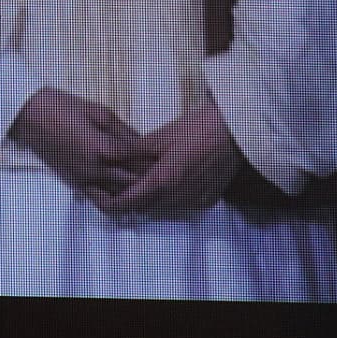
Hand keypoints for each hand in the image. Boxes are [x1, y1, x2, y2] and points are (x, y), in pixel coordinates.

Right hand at [12, 88, 159, 206]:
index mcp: (104, 148)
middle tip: (163, 170)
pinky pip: (102, 201)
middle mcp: (96, 169)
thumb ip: (124, 131)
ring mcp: (85, 179)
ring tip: (148, 183)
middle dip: (151, 176)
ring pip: (121, 195)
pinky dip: (117, 201)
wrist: (27, 114)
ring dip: (136, 191)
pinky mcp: (75, 184)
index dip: (157, 158)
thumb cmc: (61, 106)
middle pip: (136, 181)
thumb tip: (144, 145)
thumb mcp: (98, 111)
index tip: (169, 156)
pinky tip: (125, 194)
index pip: (141, 160)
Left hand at [106, 92, 244, 217]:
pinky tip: (166, 182)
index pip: (131, 203)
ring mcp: (196, 201)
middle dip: (131, 199)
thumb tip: (108, 159)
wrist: (233, 131)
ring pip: (164, 208)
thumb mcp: (157, 138)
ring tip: (141, 181)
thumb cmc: (195, 129)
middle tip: (118, 184)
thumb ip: (131, 153)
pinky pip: (182, 205)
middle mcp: (179, 197)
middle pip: (145, 207)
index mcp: (163, 181)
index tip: (103, 196)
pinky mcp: (209, 200)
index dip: (114, 202)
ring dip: (151, 199)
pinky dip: (170, 198)